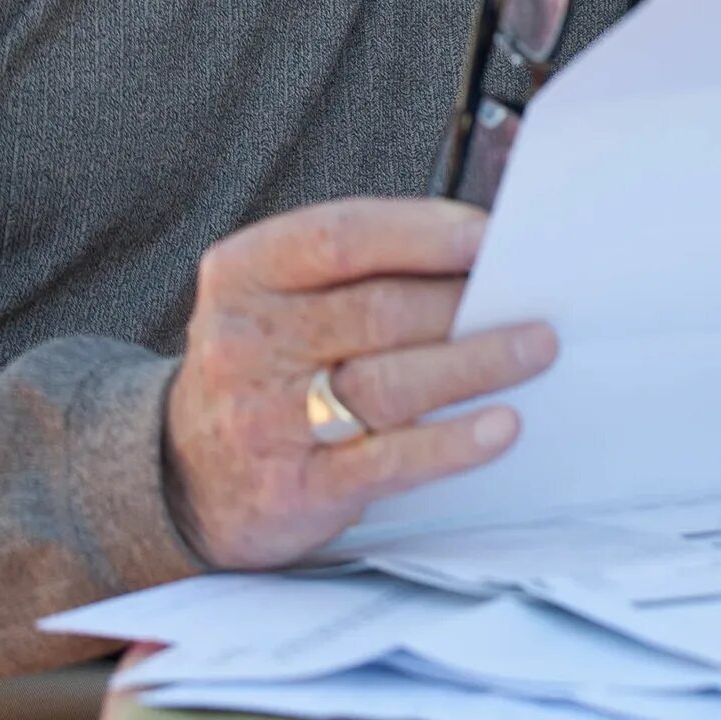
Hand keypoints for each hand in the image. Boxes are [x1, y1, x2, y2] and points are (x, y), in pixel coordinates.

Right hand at [164, 197, 556, 568]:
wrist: (185, 477)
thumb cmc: (268, 366)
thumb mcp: (283, 298)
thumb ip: (362, 269)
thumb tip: (480, 252)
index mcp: (245, 273)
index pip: (340, 236)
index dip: (423, 232)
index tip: (489, 235)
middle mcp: (247, 341)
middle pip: (378, 310)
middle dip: (464, 303)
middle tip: (535, 299)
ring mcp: (266, 419)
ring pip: (390, 382)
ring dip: (476, 363)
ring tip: (536, 347)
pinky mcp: (295, 488)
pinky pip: (388, 461)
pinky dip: (452, 442)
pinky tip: (501, 426)